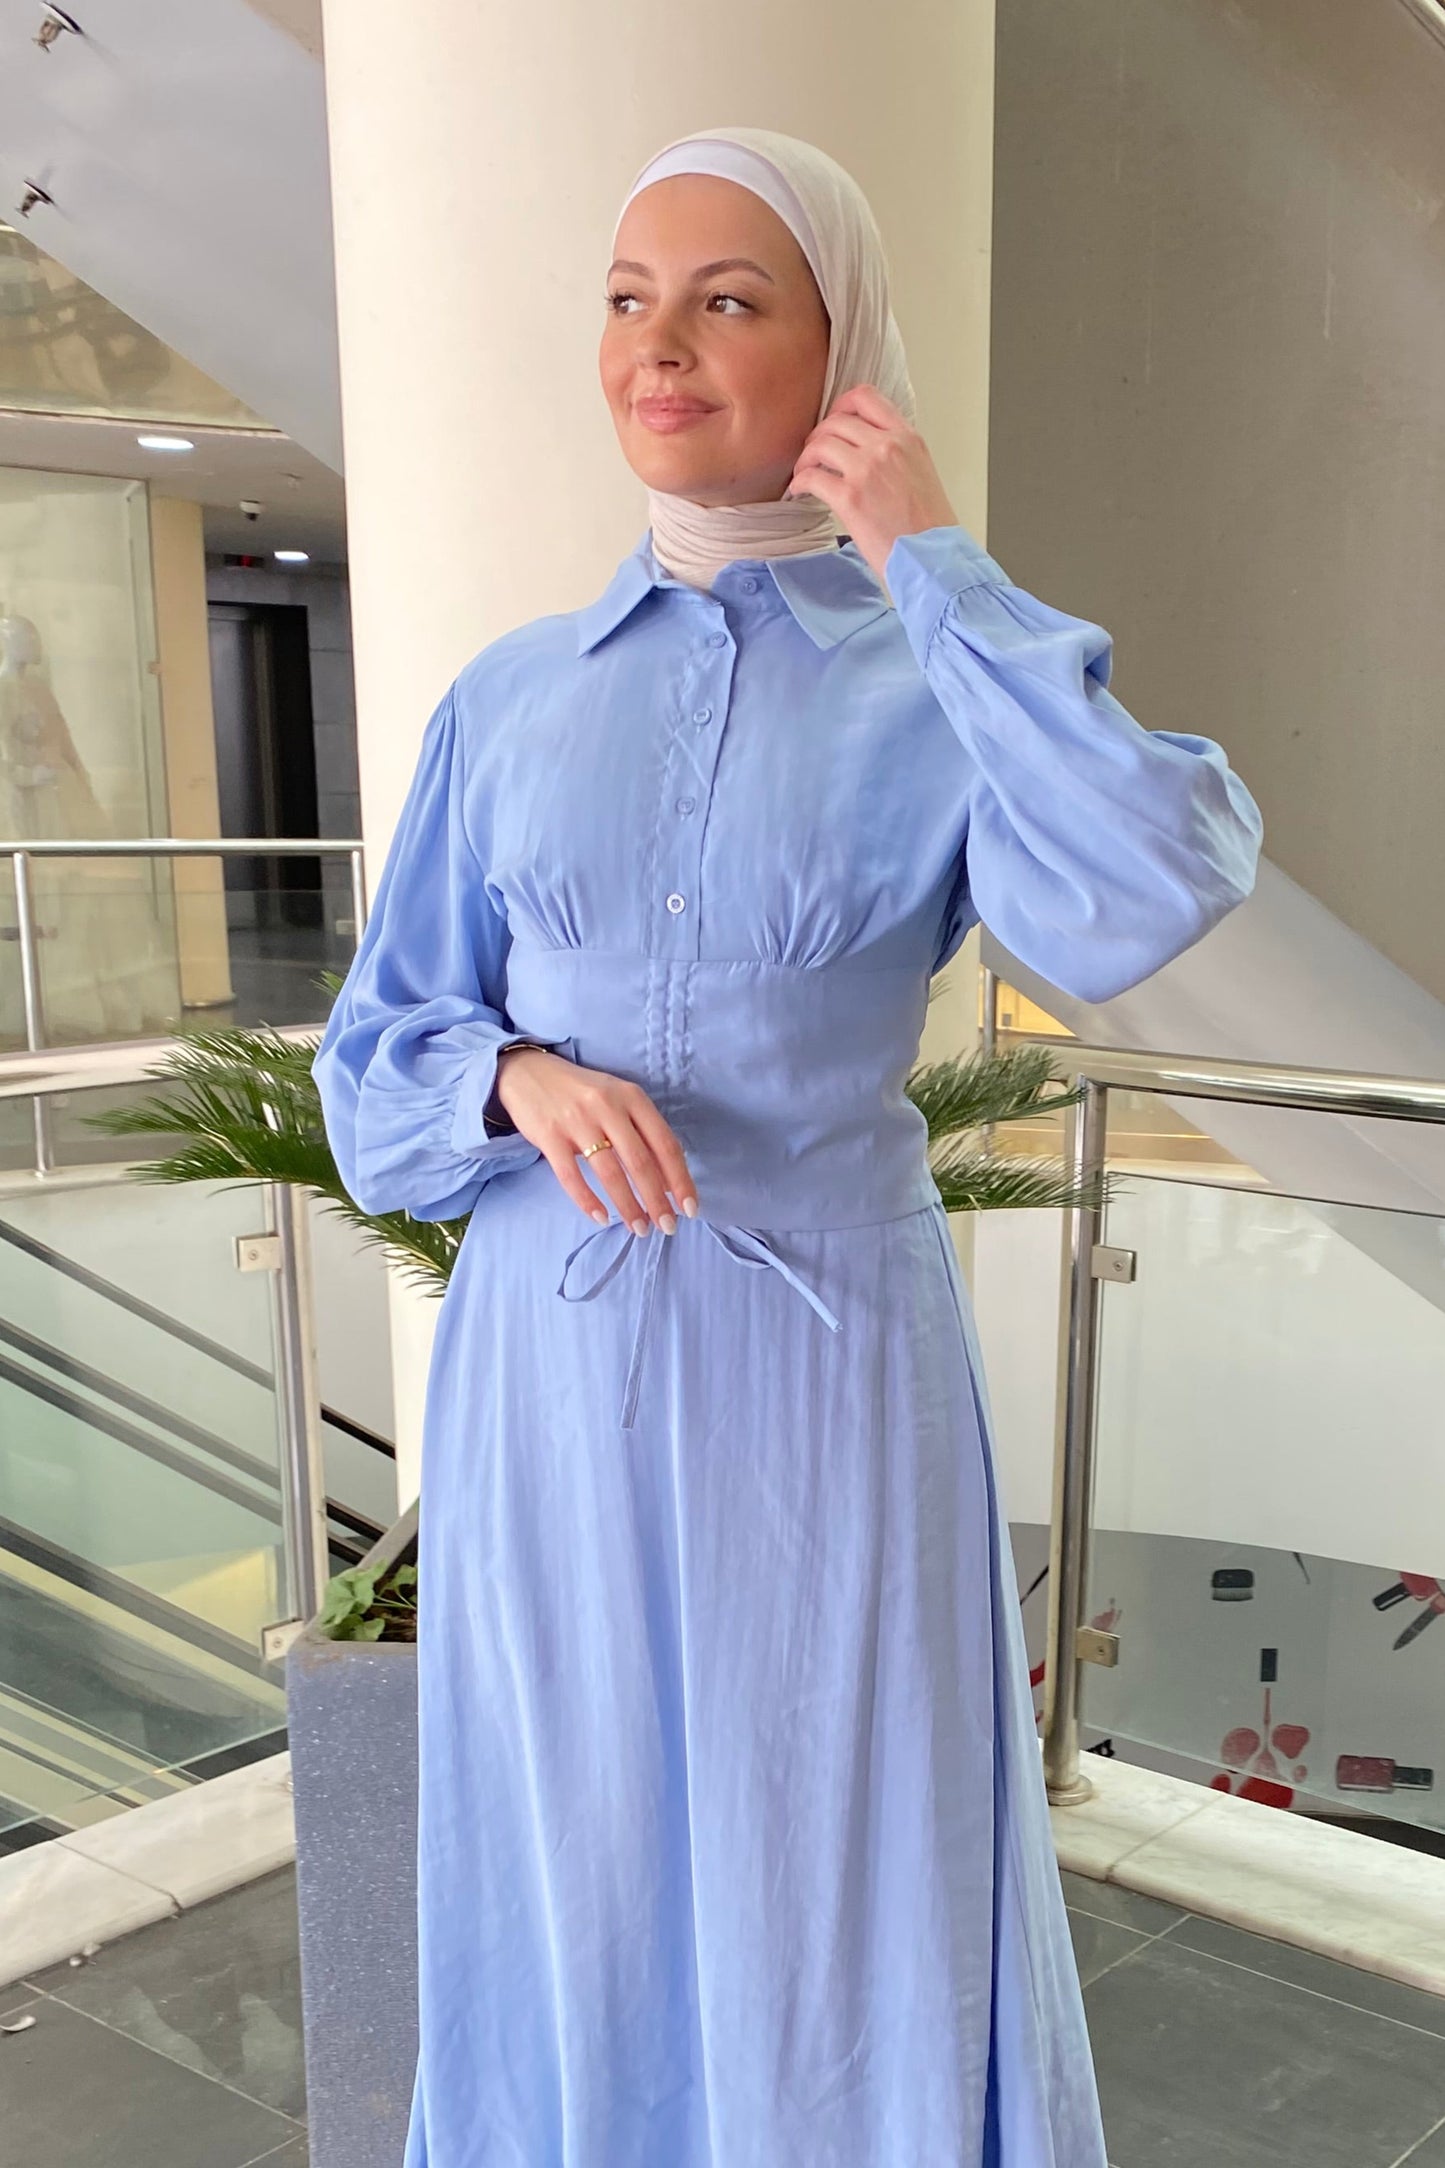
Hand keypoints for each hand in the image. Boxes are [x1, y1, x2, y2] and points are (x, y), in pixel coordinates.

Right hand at [493, 1046, 698, 1234]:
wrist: (529, 1072)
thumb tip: (666, 1180)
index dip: (680, 1179)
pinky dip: (587, 1201)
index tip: (689, 1207)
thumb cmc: (582, 1091)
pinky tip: (601, 1218)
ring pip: (610, 1172)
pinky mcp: (549, 1135)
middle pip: (640, 1161)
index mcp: (632, 1097)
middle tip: (667, 1227)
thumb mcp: (618, 1099)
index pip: (665, 1143)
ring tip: (640, 1229)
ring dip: (628, 1206)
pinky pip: (571, 1176)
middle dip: (657, 1200)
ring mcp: (577, 1121)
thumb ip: (641, 1131)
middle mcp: (608, 1107)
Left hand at [783, 383, 958, 588]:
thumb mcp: (921, 471)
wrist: (932, 557)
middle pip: (836, 421)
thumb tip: (868, 450)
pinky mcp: (849, 497)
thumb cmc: (930, 526)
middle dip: (818, 435)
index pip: (866, 397)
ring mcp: (866, 470)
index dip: (841, 405)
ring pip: (820, 444)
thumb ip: (897, 452)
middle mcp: (887, 446)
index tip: (834, 420)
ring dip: (806, 458)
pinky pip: (810, 477)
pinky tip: (800, 491)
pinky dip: (799, 482)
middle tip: (814, 453)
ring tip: (804, 472)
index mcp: (907, 438)